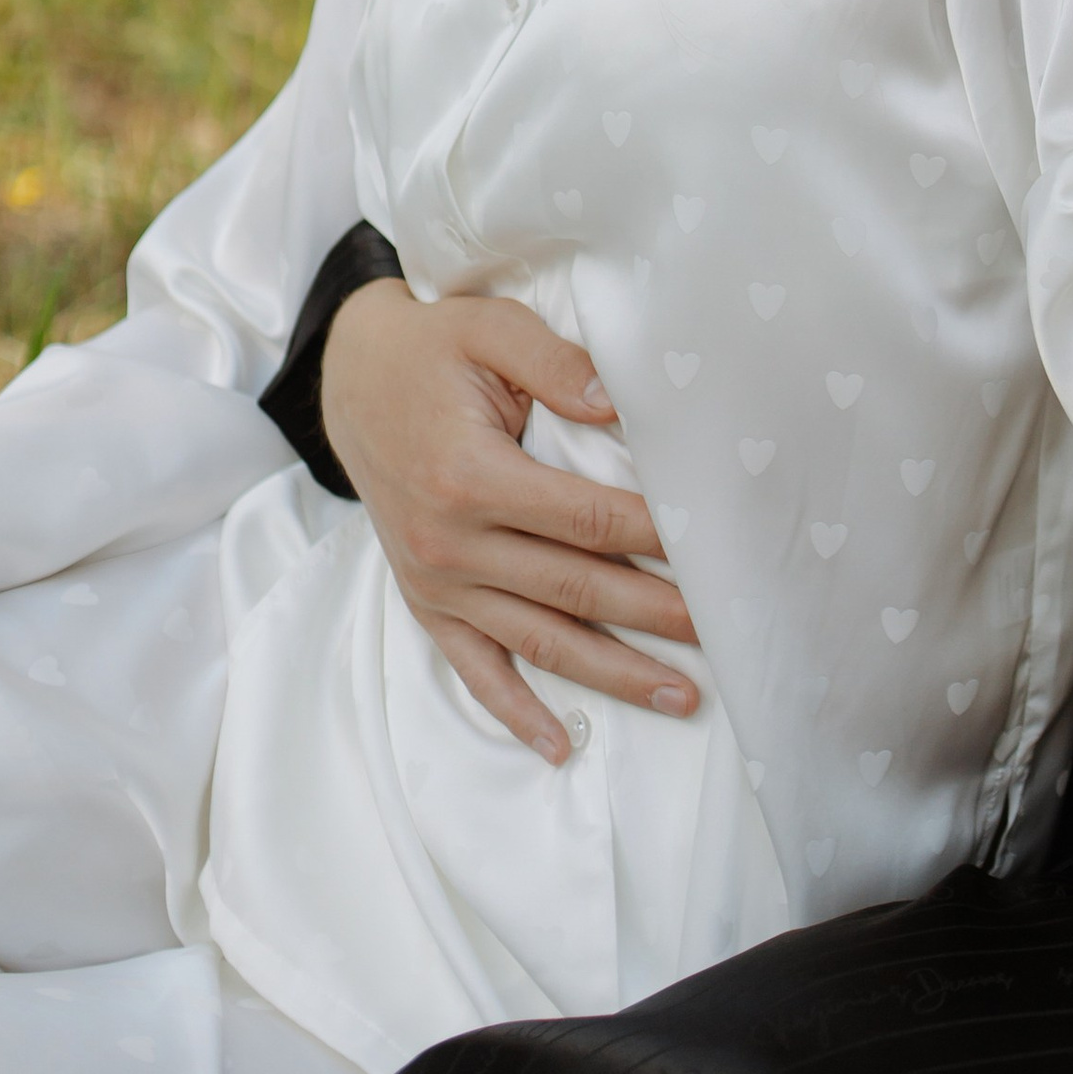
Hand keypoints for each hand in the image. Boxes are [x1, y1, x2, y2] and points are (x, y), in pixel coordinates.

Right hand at [322, 279, 699, 762]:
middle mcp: (450, 544)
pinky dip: (515, 712)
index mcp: (471, 477)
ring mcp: (435, 581)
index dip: (653, 538)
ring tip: (679, 696)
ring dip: (611, 674)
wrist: (351, 377)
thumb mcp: (491, 329)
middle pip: (573, 590)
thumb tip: (618, 404)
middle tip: (721, 634)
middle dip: (654, 615)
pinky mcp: (424, 601)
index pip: (587, 520)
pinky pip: (472, 668)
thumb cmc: (432, 347)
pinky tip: (561, 744)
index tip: (711, 553)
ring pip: (537, 640)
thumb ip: (557, 364)